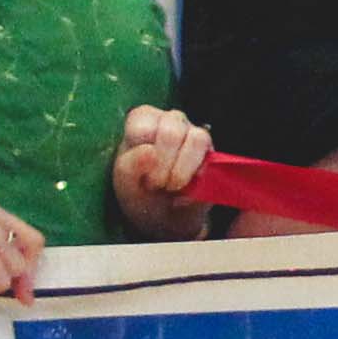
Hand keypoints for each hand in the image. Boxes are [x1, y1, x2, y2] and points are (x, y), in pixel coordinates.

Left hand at [109, 105, 214, 238]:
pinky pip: (213, 158)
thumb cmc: (140, 193)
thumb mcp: (124, 184)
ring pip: (197, 139)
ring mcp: (194, 132)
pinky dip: (200, 179)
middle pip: (171, 131)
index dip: (144, 155)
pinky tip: (189, 191)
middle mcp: (169, 121)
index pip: (143, 126)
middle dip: (165, 165)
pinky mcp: (213, 151)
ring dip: (184, 170)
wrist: (164, 217)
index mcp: (142, 121)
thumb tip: (150, 151)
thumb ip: (129, 166)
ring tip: (173, 188)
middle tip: (157, 185)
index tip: (141, 177)